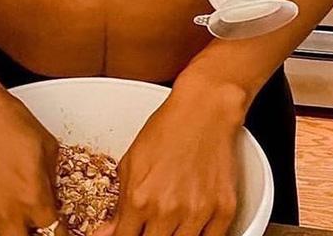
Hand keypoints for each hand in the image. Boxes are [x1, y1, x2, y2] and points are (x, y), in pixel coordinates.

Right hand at [0, 58, 68, 235]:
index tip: (61, 230)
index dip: (61, 235)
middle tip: (36, 229)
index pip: (55, 235)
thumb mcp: (46, 143)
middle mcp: (8, 214)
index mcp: (34, 198)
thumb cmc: (7, 118)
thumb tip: (53, 195)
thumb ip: (53, 177)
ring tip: (11, 230)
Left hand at [94, 86, 242, 235]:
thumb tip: (108, 232)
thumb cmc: (167, 128)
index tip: (127, 235)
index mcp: (139, 197)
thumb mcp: (132, 161)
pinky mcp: (224, 210)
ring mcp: (198, 212)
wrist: (205, 109)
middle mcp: (168, 209)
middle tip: (150, 225)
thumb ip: (120, 202)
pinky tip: (192, 224)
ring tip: (171, 222)